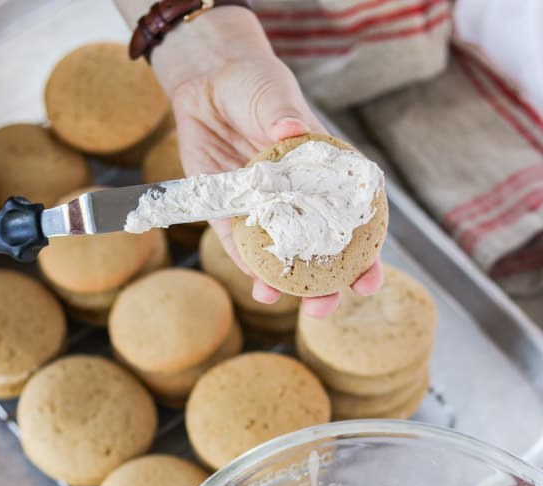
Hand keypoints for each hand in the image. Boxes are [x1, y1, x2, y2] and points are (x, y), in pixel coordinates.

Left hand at [150, 8, 382, 316]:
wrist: (208, 85)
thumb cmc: (254, 86)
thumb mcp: (274, 95)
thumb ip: (283, 115)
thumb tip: (293, 128)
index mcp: (323, 177)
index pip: (351, 221)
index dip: (364, 254)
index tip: (368, 281)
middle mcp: (297, 200)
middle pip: (317, 250)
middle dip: (324, 285)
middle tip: (324, 309)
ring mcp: (263, 211)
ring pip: (277, 255)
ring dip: (278, 283)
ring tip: (274, 298)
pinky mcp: (228, 214)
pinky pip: (237, 245)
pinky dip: (243, 263)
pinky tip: (250, 279)